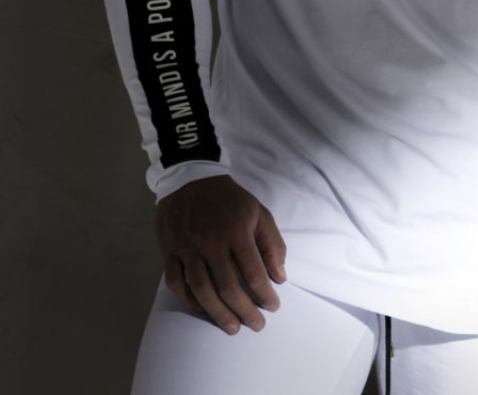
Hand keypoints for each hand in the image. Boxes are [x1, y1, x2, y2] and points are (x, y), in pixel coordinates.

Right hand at [156, 174, 287, 335]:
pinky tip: (202, 310)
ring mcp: (187, 248)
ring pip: (202, 290)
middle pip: (228, 286)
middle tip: (256, 325)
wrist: (190, 178)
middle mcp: (211, 242)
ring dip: (218, 313)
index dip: (264, 293)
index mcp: (236, 230)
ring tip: (232, 327)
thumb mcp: (258, 211)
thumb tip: (280, 277)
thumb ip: (272, 243)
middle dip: (244, 310)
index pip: (253, 271)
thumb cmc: (228, 199)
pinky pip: (176, 283)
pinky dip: (189, 301)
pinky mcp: (169, 251)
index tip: (273, 307)